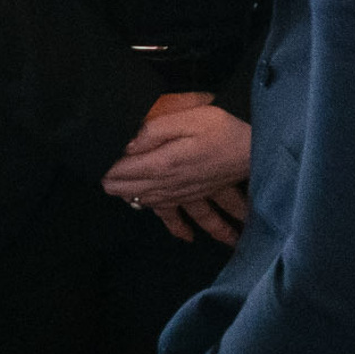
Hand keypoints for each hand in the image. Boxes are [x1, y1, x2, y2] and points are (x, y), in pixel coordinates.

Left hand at [105, 95, 252, 242]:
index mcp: (164, 163)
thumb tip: (127, 144)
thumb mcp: (187, 119)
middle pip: (136, 188)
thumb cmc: (222, 129)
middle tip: (101, 183)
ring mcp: (186, 193)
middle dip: (117, 186)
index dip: (110, 169)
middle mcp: (172, 184)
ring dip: (136, 200)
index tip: (96, 166)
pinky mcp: (200, 196)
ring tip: (121, 197)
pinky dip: (177, 225)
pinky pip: (182, 215)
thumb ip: (155, 130)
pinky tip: (179, 234)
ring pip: (155, 203)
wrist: (258, 149)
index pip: (127, 171)